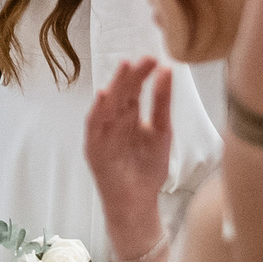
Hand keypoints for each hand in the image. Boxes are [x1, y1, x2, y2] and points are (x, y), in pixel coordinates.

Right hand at [85, 59, 172, 261]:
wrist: (137, 202)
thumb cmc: (148, 169)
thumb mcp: (162, 132)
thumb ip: (162, 103)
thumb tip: (167, 71)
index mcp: (130, 116)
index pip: (135, 89)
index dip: (143, 74)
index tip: (155, 60)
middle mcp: (115, 121)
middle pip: (122, 93)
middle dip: (132, 76)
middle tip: (144, 59)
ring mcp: (103, 133)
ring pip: (108, 104)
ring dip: (115, 86)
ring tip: (124, 68)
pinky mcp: (94, 147)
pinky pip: (94, 125)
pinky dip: (98, 111)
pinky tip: (104, 96)